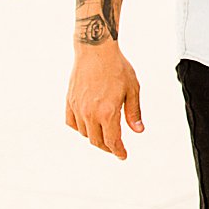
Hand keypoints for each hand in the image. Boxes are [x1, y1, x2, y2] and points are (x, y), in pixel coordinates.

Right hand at [66, 43, 143, 159]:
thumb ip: (134, 112)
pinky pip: (72, 123)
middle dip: (108, 147)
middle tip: (116, 148)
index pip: (112, 141)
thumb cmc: (118, 68)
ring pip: (84, 133)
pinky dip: (80, 129)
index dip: (118, 151)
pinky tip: (88, 127)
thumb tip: (138, 131)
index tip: (123, 156)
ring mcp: (77, 108)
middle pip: (97, 141)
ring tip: (105, 136)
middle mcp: (90, 114)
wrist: (95, 52)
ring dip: (94, 138)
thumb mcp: (133, 89)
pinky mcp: (69, 102)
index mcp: (107, 112)